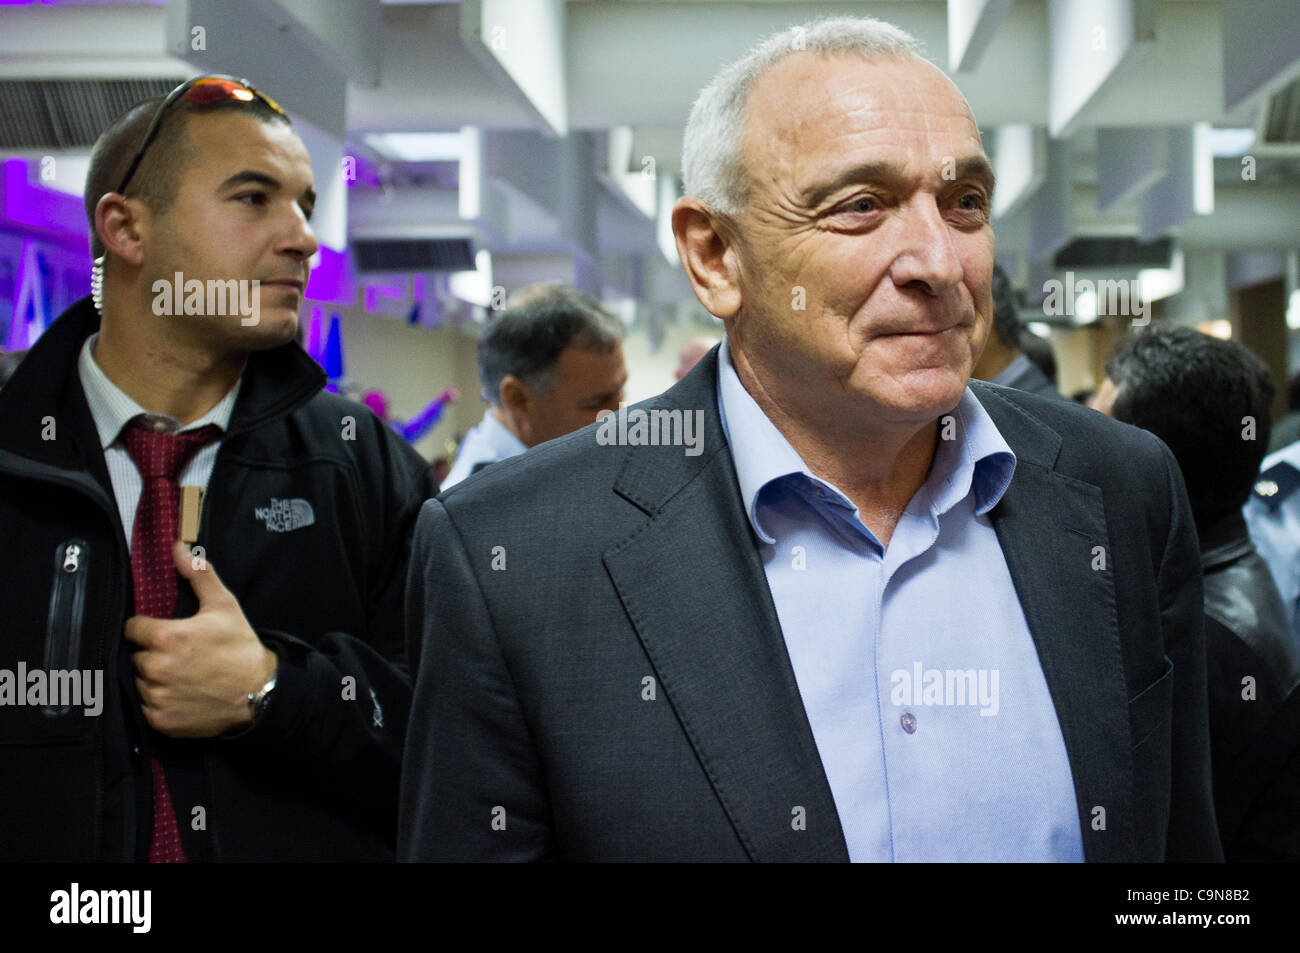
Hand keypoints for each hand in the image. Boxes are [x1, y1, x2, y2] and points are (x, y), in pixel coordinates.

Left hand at [123, 540, 277, 737]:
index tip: (165, 632)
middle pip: (136, 655)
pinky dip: (159, 702)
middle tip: (180, 654)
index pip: (132, 628)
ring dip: (154, 678)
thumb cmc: (240, 647)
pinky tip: (182, 694)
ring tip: (183, 675)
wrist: (260, 692)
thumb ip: (198, 573)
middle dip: (152, 653)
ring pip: (139, 681)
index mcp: (166, 637)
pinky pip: (146, 706)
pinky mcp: (160, 720)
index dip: (148, 628)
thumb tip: (177, 547)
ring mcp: (157, 696)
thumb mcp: (224, 605)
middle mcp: (156, 668)